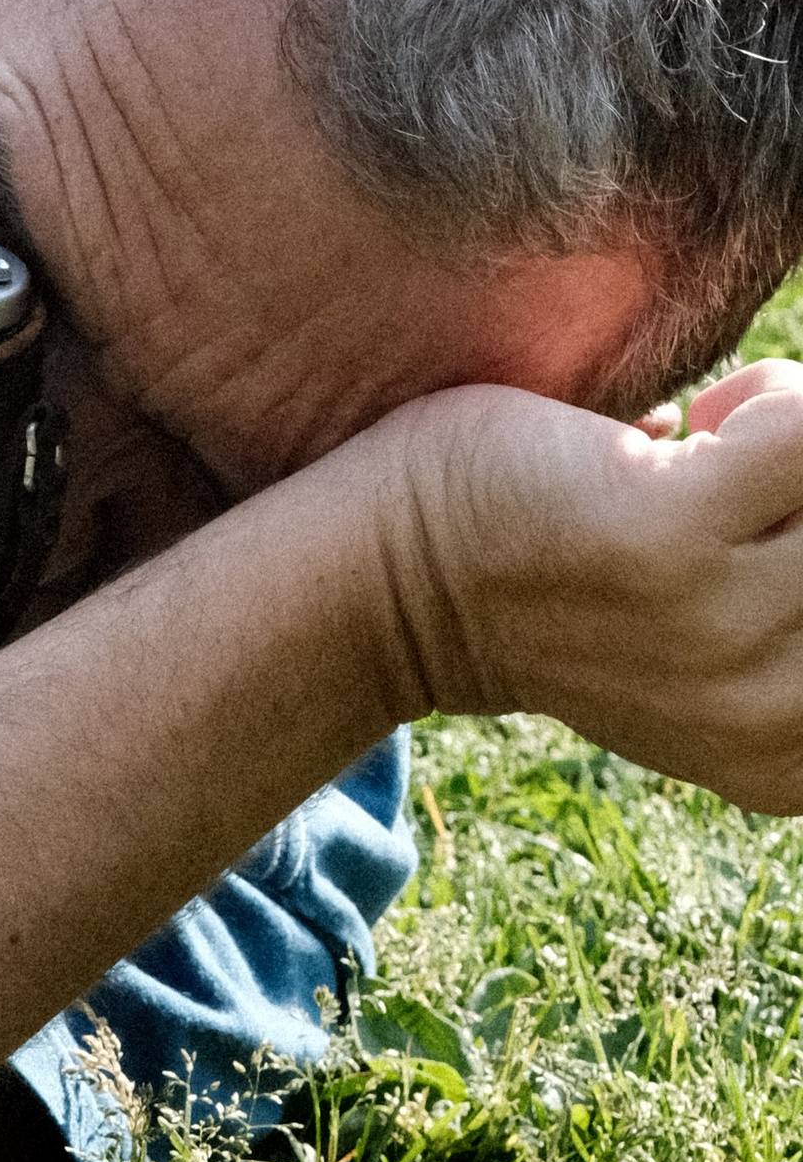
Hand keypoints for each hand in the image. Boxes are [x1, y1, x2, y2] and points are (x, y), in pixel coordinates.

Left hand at [396, 358, 802, 809]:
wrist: (399, 586)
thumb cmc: (575, 590)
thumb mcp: (728, 642)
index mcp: (795, 760)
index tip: (788, 534)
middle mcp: (771, 714)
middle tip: (755, 479)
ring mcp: (720, 632)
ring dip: (801, 438)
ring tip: (726, 453)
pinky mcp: (667, 541)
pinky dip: (773, 401)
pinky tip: (700, 426)